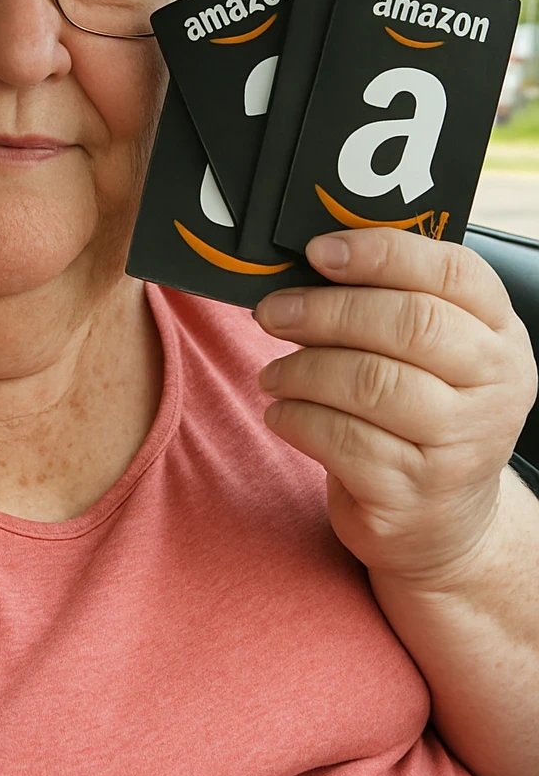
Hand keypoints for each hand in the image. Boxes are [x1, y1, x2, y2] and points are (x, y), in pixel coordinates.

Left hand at [254, 229, 536, 587]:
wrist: (443, 524)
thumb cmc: (422, 419)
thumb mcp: (436, 360)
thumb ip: (394, 305)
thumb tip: (311, 264)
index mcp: (501, 337)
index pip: (454, 273)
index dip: (383, 253)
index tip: (319, 251)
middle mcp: (495, 390)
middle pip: (408, 325)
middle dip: (326, 311)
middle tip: (273, 312)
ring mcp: (459, 447)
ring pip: (369, 382)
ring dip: (302, 369)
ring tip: (274, 373)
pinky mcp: (412, 494)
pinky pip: (340, 439)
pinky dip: (296, 417)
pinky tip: (281, 412)